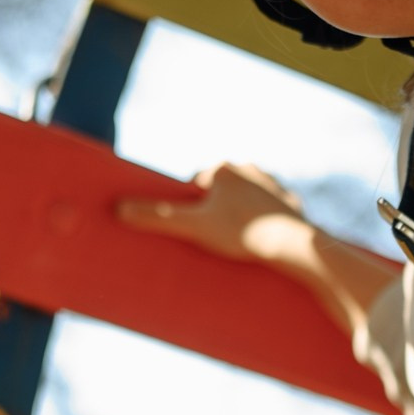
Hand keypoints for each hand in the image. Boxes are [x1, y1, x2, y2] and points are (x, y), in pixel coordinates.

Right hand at [118, 161, 308, 263]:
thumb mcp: (194, 227)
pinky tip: (258, 242)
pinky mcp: (290, 204)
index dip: (190, 208)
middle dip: (213, 212)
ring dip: (237, 216)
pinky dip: (261, 224)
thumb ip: (157, 217)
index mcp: (224, 168)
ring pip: (244, 200)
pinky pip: (268, 212)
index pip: (195, 185)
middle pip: (219, 192)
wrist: (294, 246)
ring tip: (233, 242)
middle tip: (212, 239)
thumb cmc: (242, 234)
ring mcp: (272, 185)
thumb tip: (118, 209)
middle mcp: (249, 169)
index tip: (192, 229)